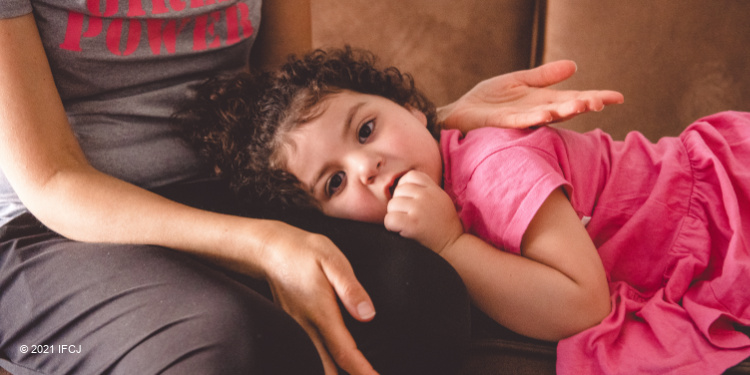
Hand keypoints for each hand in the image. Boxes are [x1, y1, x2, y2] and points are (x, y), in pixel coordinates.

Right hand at [258, 220, 378, 374]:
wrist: (269, 250)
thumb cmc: (304, 252)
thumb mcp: (332, 260)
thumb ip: (351, 289)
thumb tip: (368, 314)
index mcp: (321, 313)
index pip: (344, 353)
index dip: (362, 371)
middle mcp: (305, 328)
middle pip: (326, 370)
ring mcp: (295, 330)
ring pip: (314, 365)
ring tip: (355, 374)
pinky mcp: (291, 327)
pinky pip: (306, 355)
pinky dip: (321, 366)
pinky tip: (334, 366)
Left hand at [384, 171, 463, 253]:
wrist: (454, 245)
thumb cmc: (444, 225)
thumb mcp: (440, 199)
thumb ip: (426, 190)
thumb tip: (401, 185)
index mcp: (433, 189)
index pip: (410, 176)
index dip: (404, 187)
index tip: (408, 200)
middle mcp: (426, 196)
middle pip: (398, 191)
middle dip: (399, 204)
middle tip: (407, 216)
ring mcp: (419, 208)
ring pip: (391, 205)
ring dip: (394, 216)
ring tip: (405, 224)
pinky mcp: (413, 223)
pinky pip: (389, 219)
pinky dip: (391, 226)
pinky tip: (400, 231)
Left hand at [438, 60, 624, 131]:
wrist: (461, 112)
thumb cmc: (490, 100)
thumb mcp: (520, 81)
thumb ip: (545, 76)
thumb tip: (574, 66)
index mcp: (544, 101)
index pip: (575, 97)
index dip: (596, 97)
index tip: (618, 97)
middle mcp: (537, 112)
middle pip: (566, 108)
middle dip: (584, 104)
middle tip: (600, 102)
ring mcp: (521, 119)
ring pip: (548, 116)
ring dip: (564, 111)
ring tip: (581, 104)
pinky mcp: (502, 123)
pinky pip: (521, 121)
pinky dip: (534, 118)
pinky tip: (547, 113)